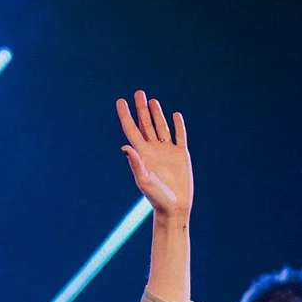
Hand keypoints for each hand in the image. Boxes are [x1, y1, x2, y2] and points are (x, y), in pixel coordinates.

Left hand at [118, 91, 190, 218]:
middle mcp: (153, 150)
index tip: (121, 101)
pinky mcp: (181, 155)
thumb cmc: (157, 198)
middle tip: (138, 93)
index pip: (131, 130)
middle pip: (145, 124)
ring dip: (157, 114)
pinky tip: (175, 116)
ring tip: (152, 100)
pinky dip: (178, 125)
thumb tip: (125, 146)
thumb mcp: (144, 181)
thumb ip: (135, 163)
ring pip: (161, 127)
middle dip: (141, 109)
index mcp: (142, 154)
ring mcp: (167, 152)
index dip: (126, 115)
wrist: (174, 208)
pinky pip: (179, 136)